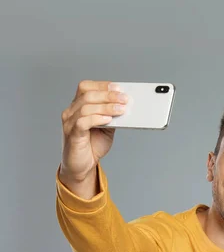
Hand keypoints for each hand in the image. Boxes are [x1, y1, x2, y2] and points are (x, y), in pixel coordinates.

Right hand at [59, 81, 126, 196]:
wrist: (83, 165)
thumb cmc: (92, 145)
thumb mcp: (107, 127)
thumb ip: (112, 116)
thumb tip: (125, 105)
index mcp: (78, 106)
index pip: (86, 87)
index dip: (102, 85)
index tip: (119, 87)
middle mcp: (71, 112)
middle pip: (87, 95)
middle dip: (108, 95)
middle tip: (125, 99)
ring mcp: (70, 123)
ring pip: (86, 107)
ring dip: (106, 107)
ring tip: (121, 109)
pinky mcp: (72, 134)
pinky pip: (82, 122)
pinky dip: (97, 118)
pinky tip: (108, 120)